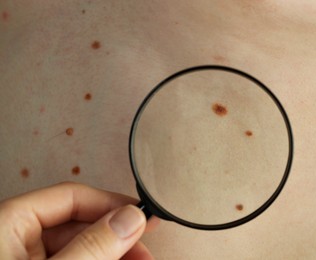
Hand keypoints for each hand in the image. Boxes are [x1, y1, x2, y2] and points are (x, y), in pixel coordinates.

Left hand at [0, 182, 158, 258]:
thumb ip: (90, 247)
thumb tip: (129, 220)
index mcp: (7, 223)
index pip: (71, 196)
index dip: (111, 203)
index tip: (140, 215)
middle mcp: (15, 238)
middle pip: (79, 223)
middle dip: (118, 236)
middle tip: (144, 247)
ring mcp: (25, 258)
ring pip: (81, 246)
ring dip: (114, 252)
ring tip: (141, 259)